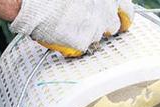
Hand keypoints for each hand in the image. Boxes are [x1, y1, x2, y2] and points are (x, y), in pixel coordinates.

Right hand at [9, 0, 133, 56]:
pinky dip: (72, 44)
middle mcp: (105, 12)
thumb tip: (96, 7)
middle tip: (88, 25)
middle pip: (112, 27)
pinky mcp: (82, 43)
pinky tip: (61, 34)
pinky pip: (80, 48)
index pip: (126, 11)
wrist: (32, 0)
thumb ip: (94, 1)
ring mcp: (95, 29)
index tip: (121, 22)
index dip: (122, 17)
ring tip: (67, 26)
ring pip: (95, 38)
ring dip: (85, 35)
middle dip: (103, 28)